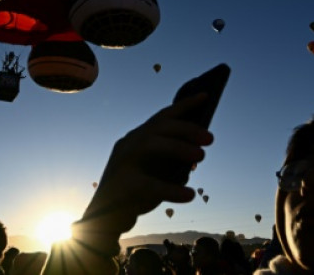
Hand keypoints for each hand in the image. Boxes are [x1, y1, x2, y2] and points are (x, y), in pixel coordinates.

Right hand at [69, 95, 213, 252]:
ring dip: (179, 147)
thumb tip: (198, 152)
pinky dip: (173, 190)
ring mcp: (123, 163)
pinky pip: (150, 184)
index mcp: (136, 138)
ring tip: (202, 156)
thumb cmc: (134, 192)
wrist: (103, 219)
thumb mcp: (156, 172)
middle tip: (210, 138)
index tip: (206, 95)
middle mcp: (128, 145)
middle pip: (158, 127)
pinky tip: (190, 195)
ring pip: (151, 144)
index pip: (162, 117)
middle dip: (186, 128)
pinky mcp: (123, 185)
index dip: (184, 105)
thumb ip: (171, 160)